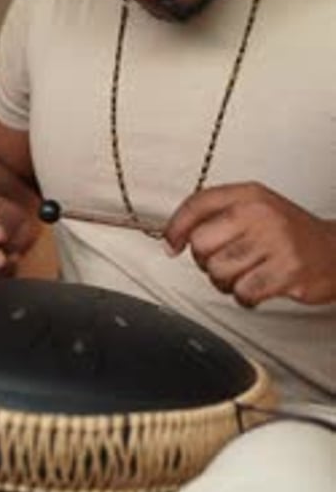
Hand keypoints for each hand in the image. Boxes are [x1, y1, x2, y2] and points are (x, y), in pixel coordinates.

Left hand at [165, 182, 335, 306]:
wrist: (335, 251)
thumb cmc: (289, 233)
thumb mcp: (254, 209)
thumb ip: (215, 216)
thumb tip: (172, 239)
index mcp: (248, 194)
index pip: (197, 204)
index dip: (176, 227)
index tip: (171, 244)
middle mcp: (260, 213)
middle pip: (201, 243)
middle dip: (206, 260)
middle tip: (225, 262)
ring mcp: (274, 241)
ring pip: (218, 271)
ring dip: (226, 282)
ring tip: (245, 275)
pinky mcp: (287, 270)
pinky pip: (243, 292)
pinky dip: (245, 296)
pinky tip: (258, 287)